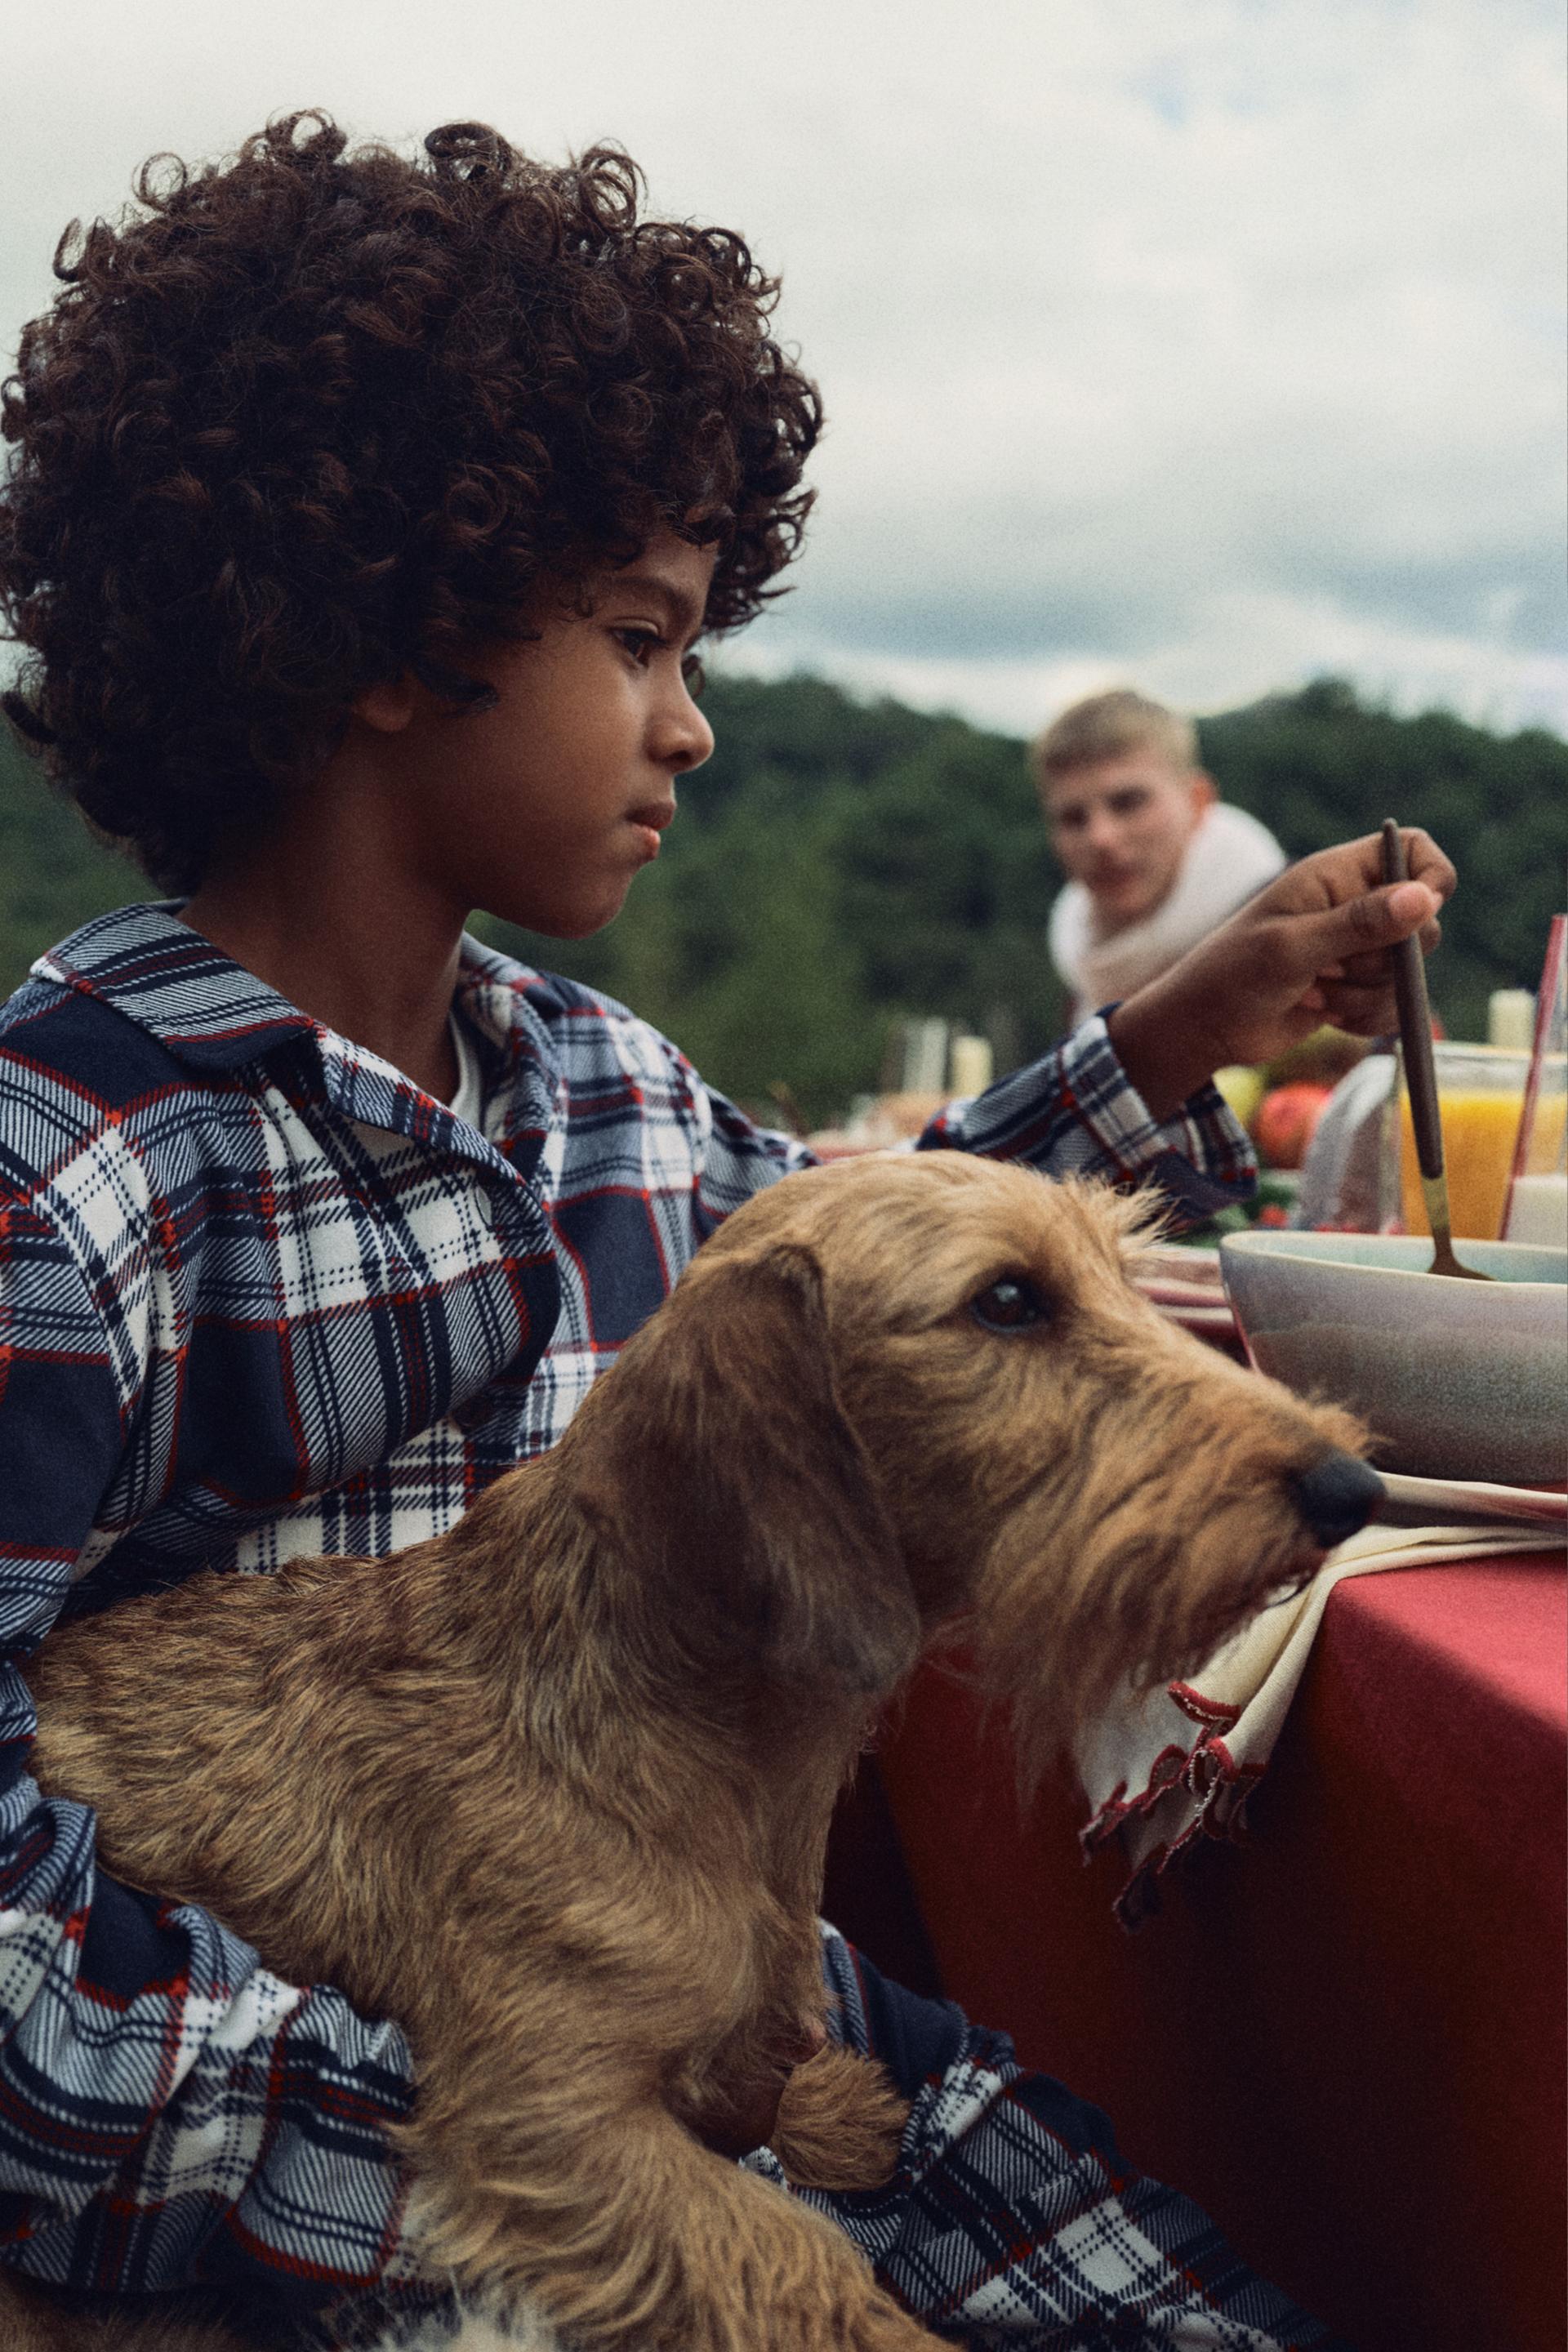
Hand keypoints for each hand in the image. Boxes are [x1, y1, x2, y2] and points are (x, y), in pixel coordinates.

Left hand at [1106, 828, 1455, 1119]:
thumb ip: (1359, 923)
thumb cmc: (1233, 975)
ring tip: (1311, 992)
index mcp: (1337, 875)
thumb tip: (1424, 899)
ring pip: (1407, 972)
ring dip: (1364, 995)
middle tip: (1328, 968)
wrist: (1205, 1029)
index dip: (1429, 878)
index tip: (1417, 915)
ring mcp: (1357, 949)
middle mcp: (1353, 905)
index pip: (1413, 849)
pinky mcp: (1357, 989)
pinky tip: (1324, 1015)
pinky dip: (1365, 1018)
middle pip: (1421, 923)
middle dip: (1383, 960)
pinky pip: (1394, 1005)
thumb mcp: (1293, 947)